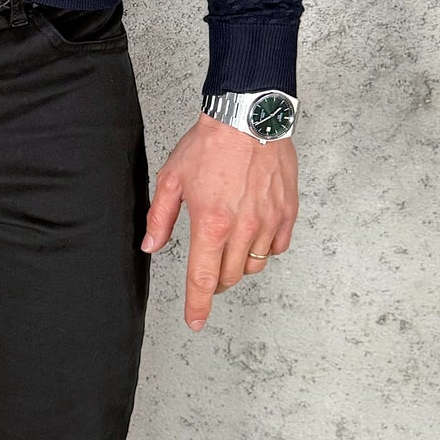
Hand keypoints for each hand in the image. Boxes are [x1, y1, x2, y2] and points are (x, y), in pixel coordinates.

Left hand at [141, 113, 297, 331]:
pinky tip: (252, 233)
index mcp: (211, 223)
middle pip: (229, 277)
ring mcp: (269, 222)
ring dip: (238, 265)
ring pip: (254, 265)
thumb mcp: (173, 178)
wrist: (249, 117)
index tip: (195, 321)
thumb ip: (160, 217)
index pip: (203, 278)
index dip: (197, 305)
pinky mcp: (287, 213)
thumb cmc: (211, 144)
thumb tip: (151, 245)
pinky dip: (264, 248)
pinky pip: (277, 248)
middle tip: (207, 268)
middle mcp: (243, 228)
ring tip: (228, 245)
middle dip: (215, 281)